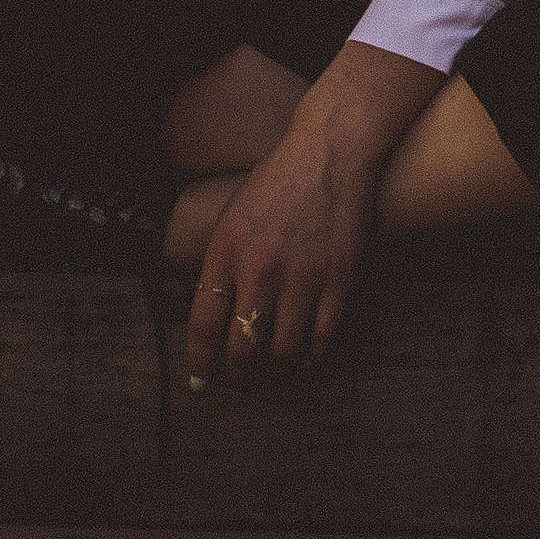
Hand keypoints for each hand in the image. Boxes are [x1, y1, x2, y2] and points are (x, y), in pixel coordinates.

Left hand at [185, 42, 443, 388]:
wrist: (330, 151)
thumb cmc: (277, 182)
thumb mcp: (233, 217)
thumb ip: (221, 266)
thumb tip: (213, 320)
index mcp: (226, 251)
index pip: (204, 324)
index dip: (200, 362)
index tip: (199, 383)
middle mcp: (261, 267)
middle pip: (243, 346)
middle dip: (237, 376)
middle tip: (239, 386)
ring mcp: (303, 275)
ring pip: (283, 350)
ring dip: (276, 372)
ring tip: (273, 376)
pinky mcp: (339, 278)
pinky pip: (323, 335)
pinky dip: (312, 355)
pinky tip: (306, 358)